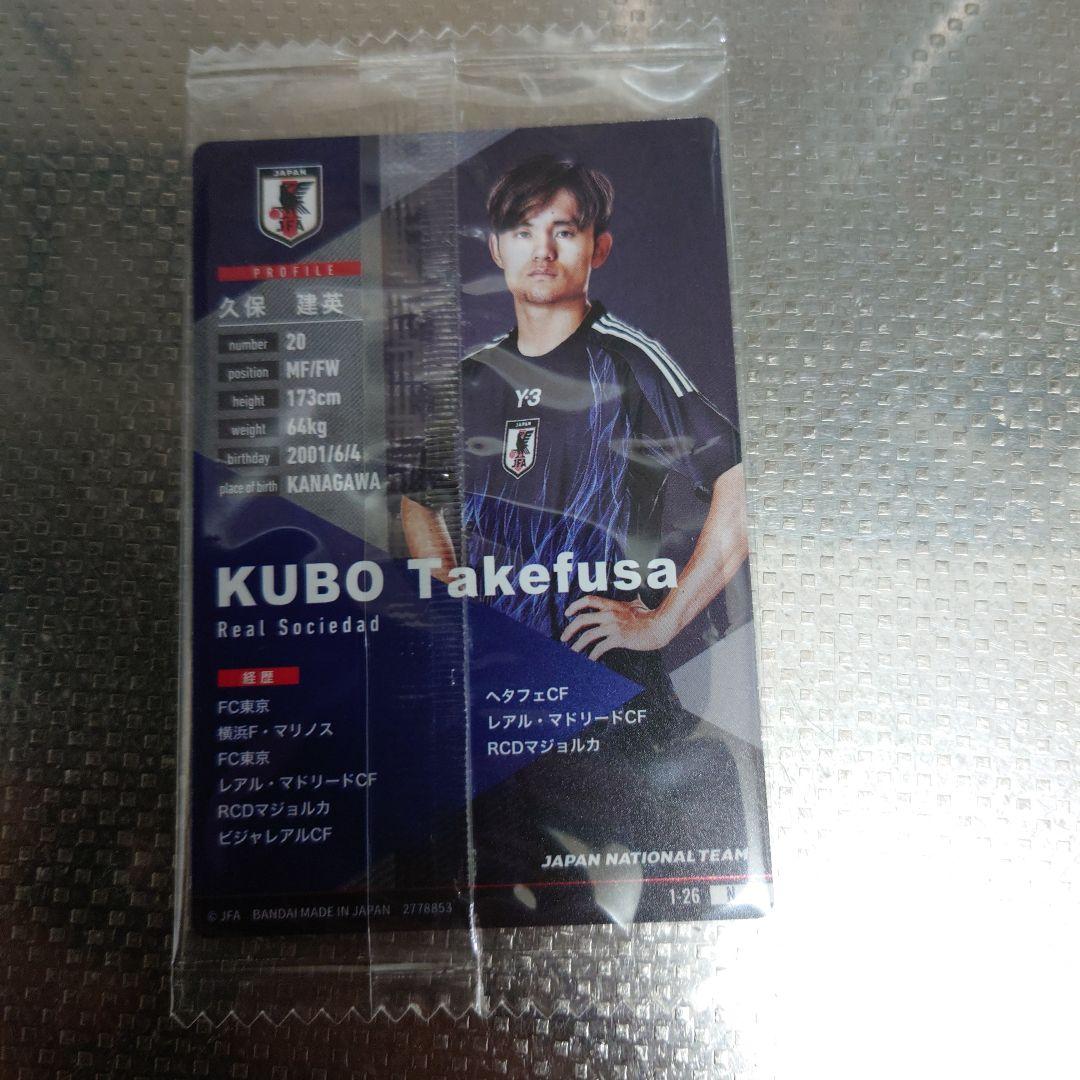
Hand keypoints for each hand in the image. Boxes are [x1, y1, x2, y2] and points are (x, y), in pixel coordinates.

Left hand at [560, 595, 674, 660]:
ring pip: (588, 635)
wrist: (660, 626)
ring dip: (577, 645)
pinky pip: (600, 648)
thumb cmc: (650, 617)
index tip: (567, 613)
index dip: (575, 605)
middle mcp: (610, 614)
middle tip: (563, 637)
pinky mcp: (619, 639)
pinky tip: (589, 660)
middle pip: (582, 619)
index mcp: (612, 605)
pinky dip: (592, 655)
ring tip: (572, 652)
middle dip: (570, 629)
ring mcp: (614, 626)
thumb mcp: (635, 605)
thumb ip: (628, 604)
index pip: (589, 600)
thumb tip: (631, 599)